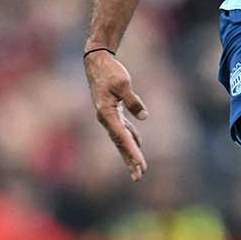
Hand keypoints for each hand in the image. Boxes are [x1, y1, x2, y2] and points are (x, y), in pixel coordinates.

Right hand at [84, 50, 148, 181]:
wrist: (97, 63)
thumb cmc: (110, 72)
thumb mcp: (123, 83)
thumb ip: (133, 101)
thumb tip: (144, 116)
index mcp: (107, 114)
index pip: (122, 137)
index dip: (133, 152)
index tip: (141, 164)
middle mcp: (106, 119)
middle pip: (120, 144)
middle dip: (130, 160)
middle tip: (139, 176)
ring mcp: (108, 117)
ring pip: (121, 139)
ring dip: (130, 153)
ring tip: (139, 168)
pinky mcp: (112, 112)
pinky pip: (123, 129)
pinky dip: (131, 137)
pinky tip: (138, 143)